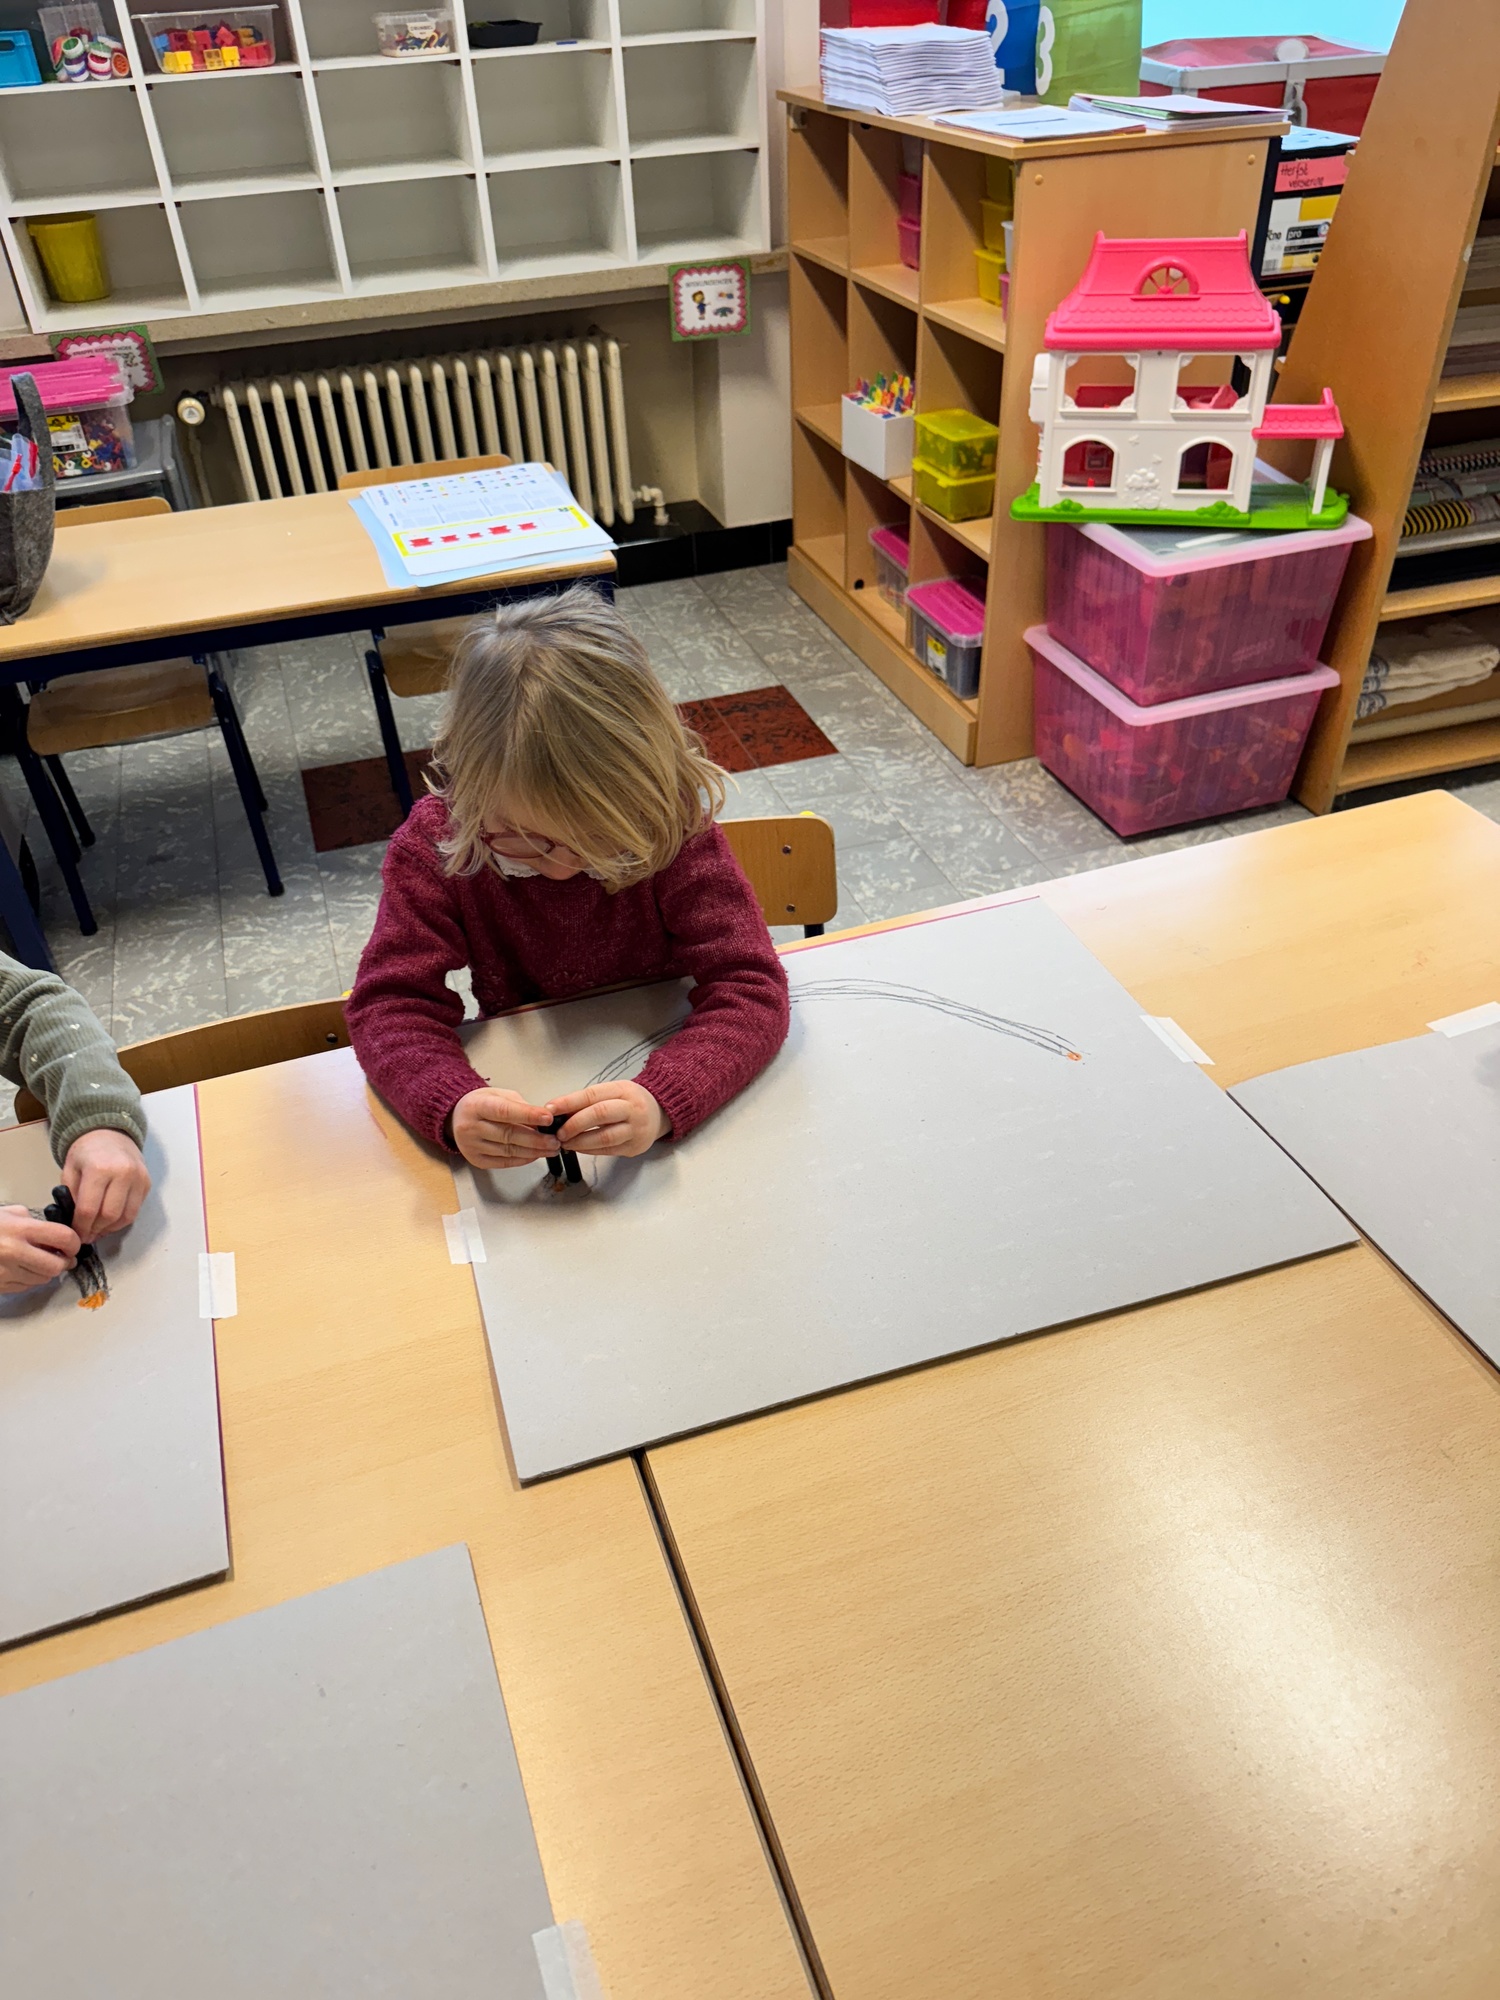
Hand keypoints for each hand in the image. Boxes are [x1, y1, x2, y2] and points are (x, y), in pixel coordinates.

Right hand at [0, 1203, 76, 1292]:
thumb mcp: (7, 1214)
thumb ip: (32, 1222)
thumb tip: (50, 1234)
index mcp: (20, 1229)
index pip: (63, 1237)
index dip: (74, 1242)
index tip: (74, 1244)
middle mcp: (15, 1252)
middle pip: (56, 1266)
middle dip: (64, 1262)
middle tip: (64, 1257)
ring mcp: (5, 1271)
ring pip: (42, 1279)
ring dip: (47, 1272)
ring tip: (42, 1262)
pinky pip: (24, 1286)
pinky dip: (30, 1279)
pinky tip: (24, 1269)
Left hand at [63, 1128, 150, 1241]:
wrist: (109, 1133)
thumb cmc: (86, 1152)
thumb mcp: (69, 1170)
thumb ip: (70, 1196)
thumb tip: (74, 1222)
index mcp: (99, 1169)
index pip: (89, 1209)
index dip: (81, 1227)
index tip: (76, 1235)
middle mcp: (122, 1173)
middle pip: (109, 1216)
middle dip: (95, 1230)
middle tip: (86, 1236)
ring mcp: (138, 1178)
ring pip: (126, 1216)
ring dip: (110, 1228)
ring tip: (98, 1230)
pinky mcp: (147, 1183)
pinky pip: (135, 1210)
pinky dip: (122, 1220)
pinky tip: (110, 1221)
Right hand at [451, 1087, 556, 1169]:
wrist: (456, 1117)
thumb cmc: (481, 1104)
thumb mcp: (498, 1095)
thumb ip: (519, 1105)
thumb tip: (542, 1118)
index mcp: (477, 1106)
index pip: (505, 1111)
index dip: (528, 1115)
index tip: (548, 1118)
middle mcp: (471, 1127)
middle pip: (508, 1135)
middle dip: (536, 1139)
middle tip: (555, 1140)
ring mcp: (472, 1146)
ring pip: (508, 1151)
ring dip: (533, 1151)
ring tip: (551, 1148)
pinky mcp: (476, 1160)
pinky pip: (504, 1162)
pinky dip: (523, 1159)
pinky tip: (535, 1155)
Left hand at [547, 1080, 668, 1160]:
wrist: (660, 1112)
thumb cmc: (629, 1101)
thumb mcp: (613, 1092)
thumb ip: (589, 1101)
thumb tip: (559, 1112)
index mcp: (623, 1089)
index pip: (592, 1095)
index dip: (568, 1102)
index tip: (550, 1109)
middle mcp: (632, 1108)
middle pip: (599, 1114)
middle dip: (574, 1124)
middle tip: (558, 1132)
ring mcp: (636, 1129)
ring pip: (605, 1136)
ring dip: (580, 1141)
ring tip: (565, 1142)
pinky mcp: (635, 1147)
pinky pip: (609, 1150)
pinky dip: (590, 1150)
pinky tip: (579, 1147)